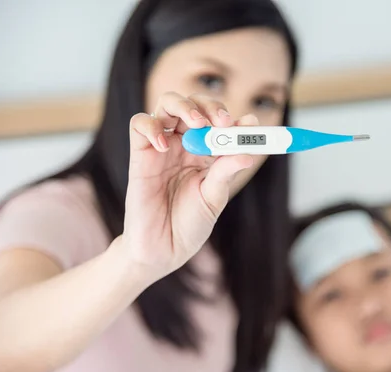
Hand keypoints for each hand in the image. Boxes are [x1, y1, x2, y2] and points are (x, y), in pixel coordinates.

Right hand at [121, 92, 256, 280]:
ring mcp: (163, 147)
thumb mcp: (213, 198)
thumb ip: (226, 171)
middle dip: (211, 107)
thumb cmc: (190, 225)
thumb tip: (249, 151)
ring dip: (185, 106)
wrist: (163, 250)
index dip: (236, 120)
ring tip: (198, 124)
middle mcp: (186, 144)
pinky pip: (139, 124)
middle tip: (223, 122)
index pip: (222, 123)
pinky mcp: (140, 155)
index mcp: (208, 153)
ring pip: (168, 104)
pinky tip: (164, 146)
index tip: (251, 125)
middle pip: (196, 105)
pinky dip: (152, 126)